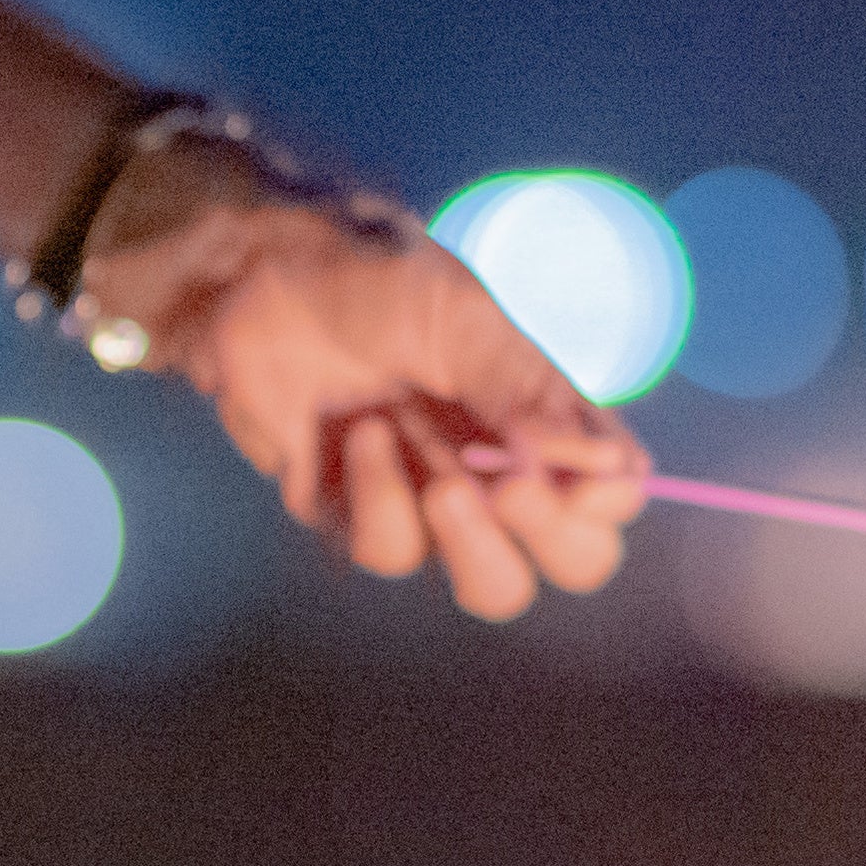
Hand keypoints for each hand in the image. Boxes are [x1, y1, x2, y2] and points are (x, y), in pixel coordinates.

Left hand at [82, 187, 648, 622]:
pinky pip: (392, 553)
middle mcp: (501, 474)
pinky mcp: (360, 521)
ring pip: (493, 586)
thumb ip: (531, 391)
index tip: (583, 479)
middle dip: (549, 536)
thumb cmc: (367, 278)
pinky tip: (356, 436)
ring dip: (464, 533)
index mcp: (543, 422)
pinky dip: (378, 496)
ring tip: (423, 461)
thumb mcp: (462, 315)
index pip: (612, 497)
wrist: (253, 280)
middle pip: (573, 562)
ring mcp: (433, 506)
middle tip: (510, 488)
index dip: (609, 503)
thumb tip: (610, 465)